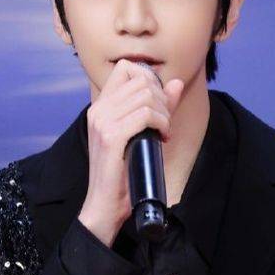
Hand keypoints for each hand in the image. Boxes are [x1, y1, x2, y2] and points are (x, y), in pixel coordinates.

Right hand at [78, 59, 184, 245]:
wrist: (105, 206)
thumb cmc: (122, 175)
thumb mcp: (140, 136)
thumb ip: (157, 108)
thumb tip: (177, 84)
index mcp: (100, 107)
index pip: (126, 69)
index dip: (149, 79)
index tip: (159, 103)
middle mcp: (98, 110)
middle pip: (141, 80)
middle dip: (162, 99)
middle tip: (165, 122)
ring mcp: (102, 122)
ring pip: (146, 96)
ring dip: (164, 113)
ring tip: (164, 131)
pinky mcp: (111, 137)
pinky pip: (145, 115)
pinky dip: (161, 123)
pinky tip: (163, 137)